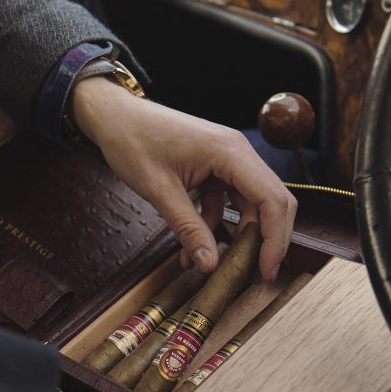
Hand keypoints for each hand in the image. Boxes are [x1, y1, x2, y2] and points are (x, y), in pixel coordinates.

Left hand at [72, 77, 296, 281]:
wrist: (115, 117)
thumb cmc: (133, 141)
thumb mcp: (159, 191)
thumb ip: (188, 228)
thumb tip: (210, 264)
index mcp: (230, 152)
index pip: (272, 199)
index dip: (276, 239)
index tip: (267, 270)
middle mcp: (236, 152)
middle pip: (271, 201)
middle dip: (266, 240)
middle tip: (256, 275)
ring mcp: (227, 159)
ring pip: (250, 203)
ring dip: (238, 236)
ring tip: (220, 266)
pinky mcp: (214, 166)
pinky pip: (227, 200)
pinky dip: (216, 224)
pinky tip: (195, 248)